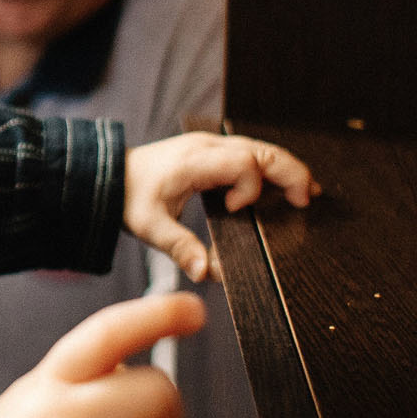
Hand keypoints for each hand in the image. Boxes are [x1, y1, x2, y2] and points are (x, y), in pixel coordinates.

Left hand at [124, 133, 315, 281]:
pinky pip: (249, 152)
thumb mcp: (150, 227)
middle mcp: (206, 147)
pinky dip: (270, 167)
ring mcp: (210, 145)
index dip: (249, 188)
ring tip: (307, 192)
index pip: (242, 163)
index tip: (235, 210)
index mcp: (194, 162)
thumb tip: (206, 273)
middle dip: (289, 172)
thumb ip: (180, 247)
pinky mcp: (211, 151)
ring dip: (285, 168)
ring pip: (260, 147)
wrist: (109, 176)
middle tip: (306, 200)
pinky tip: (284, 184)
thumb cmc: (129, 199)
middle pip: (261, 150)